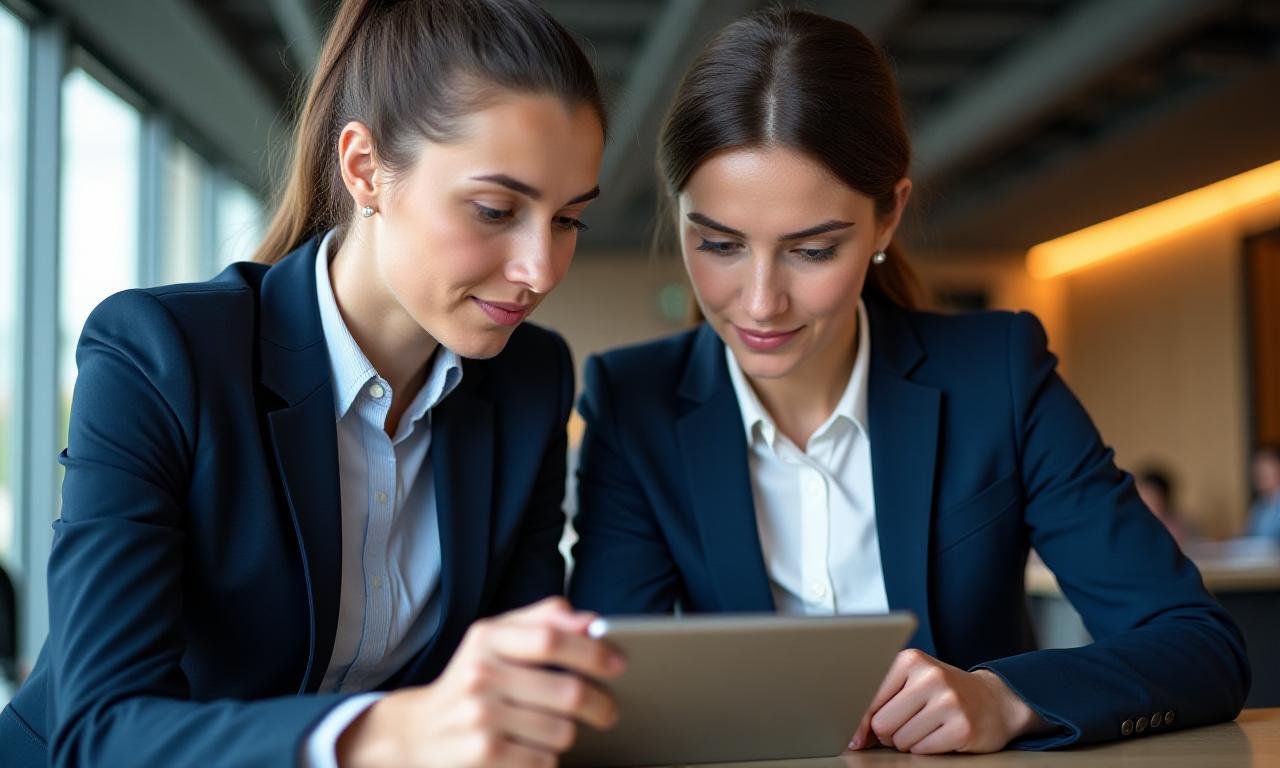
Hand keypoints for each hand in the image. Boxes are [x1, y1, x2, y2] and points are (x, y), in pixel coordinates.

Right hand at [337, 596, 625, 766]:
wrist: (417, 732)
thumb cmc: (473, 679)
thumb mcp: (497, 638)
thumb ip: (545, 620)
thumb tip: (592, 621)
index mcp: (488, 638)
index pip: (552, 639)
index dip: (593, 652)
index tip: (618, 664)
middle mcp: (480, 673)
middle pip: (567, 691)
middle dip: (600, 705)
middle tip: (609, 711)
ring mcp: (480, 716)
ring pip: (562, 731)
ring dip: (570, 734)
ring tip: (558, 729)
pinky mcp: (483, 754)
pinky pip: (544, 760)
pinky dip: (548, 757)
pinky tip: (532, 749)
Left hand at [847, 649, 1046, 753]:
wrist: (993, 700)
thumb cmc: (942, 692)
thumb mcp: (911, 683)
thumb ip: (880, 701)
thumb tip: (854, 737)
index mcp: (910, 660)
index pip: (868, 698)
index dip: (861, 722)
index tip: (857, 734)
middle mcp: (930, 676)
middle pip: (882, 724)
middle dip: (888, 733)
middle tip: (906, 725)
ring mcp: (948, 701)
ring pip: (901, 740)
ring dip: (908, 742)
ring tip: (926, 727)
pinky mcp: (962, 727)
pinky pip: (922, 751)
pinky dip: (926, 749)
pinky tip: (940, 735)